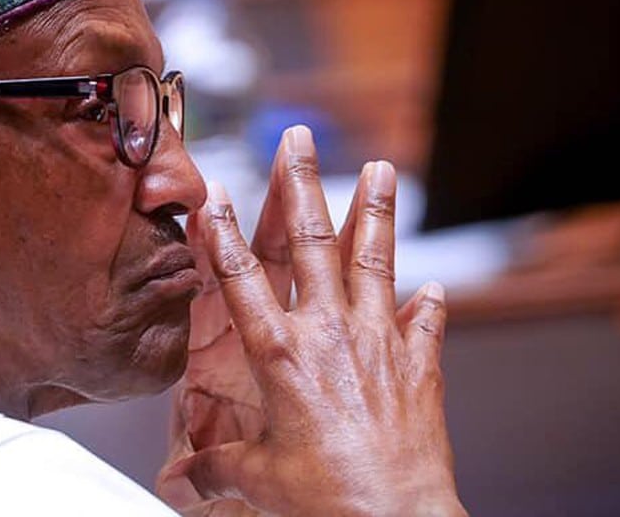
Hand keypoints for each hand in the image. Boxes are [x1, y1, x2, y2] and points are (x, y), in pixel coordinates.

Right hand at [160, 126, 464, 516]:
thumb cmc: (327, 500)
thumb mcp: (260, 479)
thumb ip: (219, 466)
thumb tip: (185, 477)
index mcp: (280, 356)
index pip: (241, 279)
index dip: (222, 232)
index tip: (213, 193)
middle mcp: (329, 335)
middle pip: (312, 243)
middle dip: (302, 185)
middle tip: (299, 139)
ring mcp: (379, 342)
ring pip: (376, 260)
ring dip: (376, 210)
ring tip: (382, 169)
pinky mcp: (419, 364)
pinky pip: (425, 321)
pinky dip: (429, 302)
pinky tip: (434, 283)